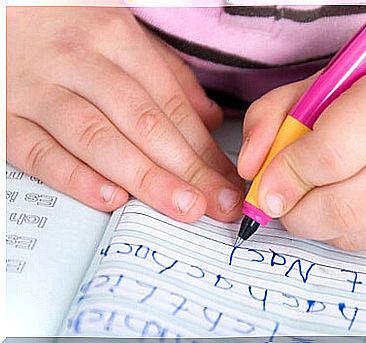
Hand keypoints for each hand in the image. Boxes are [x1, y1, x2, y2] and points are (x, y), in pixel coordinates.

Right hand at [7, 7, 243, 221]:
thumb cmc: (66, 27)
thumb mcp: (122, 35)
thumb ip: (168, 77)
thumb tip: (209, 121)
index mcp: (115, 38)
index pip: (171, 105)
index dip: (204, 149)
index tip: (227, 181)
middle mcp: (79, 62)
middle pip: (143, 123)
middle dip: (186, 169)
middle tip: (216, 203)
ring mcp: (38, 90)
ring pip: (98, 139)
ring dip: (145, 178)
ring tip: (181, 207)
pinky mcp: (4, 117)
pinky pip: (40, 152)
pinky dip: (76, 178)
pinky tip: (112, 199)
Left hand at [238, 39, 365, 249]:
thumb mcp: (319, 84)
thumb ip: (272, 116)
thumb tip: (249, 169)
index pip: (329, 155)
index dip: (286, 176)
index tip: (265, 185)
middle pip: (341, 207)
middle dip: (294, 212)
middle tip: (280, 200)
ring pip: (353, 233)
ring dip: (316, 222)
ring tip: (314, 194)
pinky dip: (342, 230)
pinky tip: (346, 201)